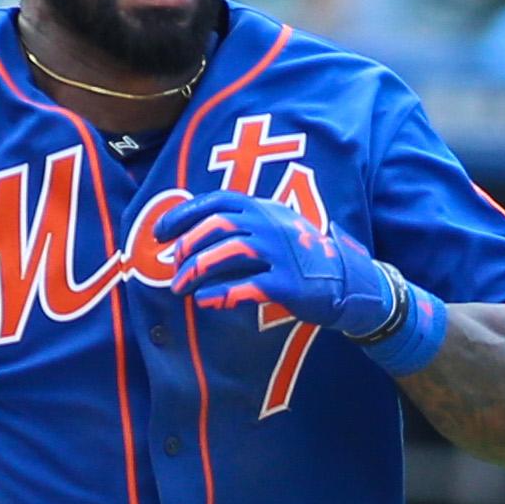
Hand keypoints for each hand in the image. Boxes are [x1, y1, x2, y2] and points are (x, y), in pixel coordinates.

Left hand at [153, 190, 392, 335]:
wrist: (345, 279)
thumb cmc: (300, 256)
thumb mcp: (275, 227)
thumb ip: (242, 224)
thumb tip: (192, 233)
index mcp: (264, 207)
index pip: (217, 202)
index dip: (183, 215)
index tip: (159, 233)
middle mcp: (271, 224)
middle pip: (218, 227)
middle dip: (187, 247)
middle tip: (172, 267)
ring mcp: (280, 253)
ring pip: (228, 253)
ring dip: (197, 270)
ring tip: (180, 287)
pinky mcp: (287, 283)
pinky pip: (247, 286)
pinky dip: (221, 294)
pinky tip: (206, 301)